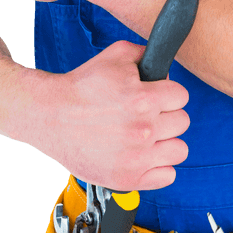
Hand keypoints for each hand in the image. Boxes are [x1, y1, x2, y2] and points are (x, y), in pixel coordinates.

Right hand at [25, 40, 189, 190]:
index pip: (181, 96)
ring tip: (147, 138)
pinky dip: (158, 168)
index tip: (155, 97)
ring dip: (166, 143)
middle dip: (166, 116)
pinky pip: (167, 176)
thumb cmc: (80, 88)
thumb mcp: (114, 57)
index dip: (168, 94)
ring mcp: (137, 157)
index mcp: (143, 99)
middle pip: (182, 122)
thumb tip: (163, 63)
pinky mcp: (128, 178)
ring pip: (179, 150)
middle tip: (146, 116)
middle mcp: (143, 129)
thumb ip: (144, 54)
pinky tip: (143, 156)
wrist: (50, 116)